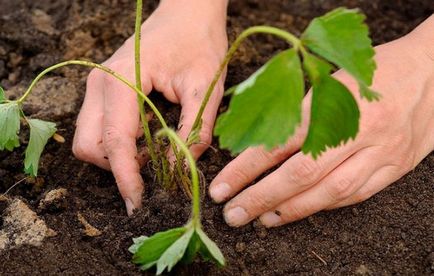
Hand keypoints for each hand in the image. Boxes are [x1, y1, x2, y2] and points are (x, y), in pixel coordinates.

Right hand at [73, 0, 227, 214]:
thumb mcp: (205, 88)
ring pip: (91, 139)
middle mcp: (101, 83)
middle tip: (151, 170)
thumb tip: (179, 170)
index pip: (114, 141)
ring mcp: (99, 85)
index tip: (138, 202)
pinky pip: (101, 128)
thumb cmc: (199, 42)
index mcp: (122, 79)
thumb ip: (193, 132)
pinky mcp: (106, 89)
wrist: (188, 13)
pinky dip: (119, 143)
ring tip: (154, 151)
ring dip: (118, 156)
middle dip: (115, 167)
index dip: (125, 177)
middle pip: (88, 146)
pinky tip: (147, 138)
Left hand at [209, 17, 433, 227]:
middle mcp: (359, 130)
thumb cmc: (373, 70)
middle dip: (261, 198)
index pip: (281, 141)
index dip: (246, 168)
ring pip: (330, 191)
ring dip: (290, 210)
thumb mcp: (331, 77)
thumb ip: (298, 108)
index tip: (222, 187)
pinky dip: (323, 207)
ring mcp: (381, 152)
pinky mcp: (395, 167)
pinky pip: (355, 195)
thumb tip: (256, 141)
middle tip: (233, 214)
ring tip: (260, 219)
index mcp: (335, 100)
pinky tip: (299, 212)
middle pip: (302, 173)